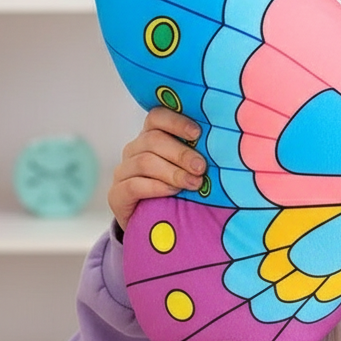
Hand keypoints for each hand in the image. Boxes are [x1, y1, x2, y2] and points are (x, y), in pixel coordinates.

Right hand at [108, 107, 206, 230]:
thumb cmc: (177, 190)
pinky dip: (157, 187)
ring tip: (194, 183)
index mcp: (151, 136)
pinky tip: (173, 191)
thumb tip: (223, 146)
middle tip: (201, 167)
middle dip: (181, 153)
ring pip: (144, 162)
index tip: (197, 133)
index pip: (157, 116)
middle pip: (153, 140)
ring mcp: (123, 171)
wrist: (153, 223)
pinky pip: (134, 185)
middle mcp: (134, 149)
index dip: (176, 122)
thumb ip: (197, 155)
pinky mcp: (116, 194)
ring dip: (173, 172)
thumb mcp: (188, 169)